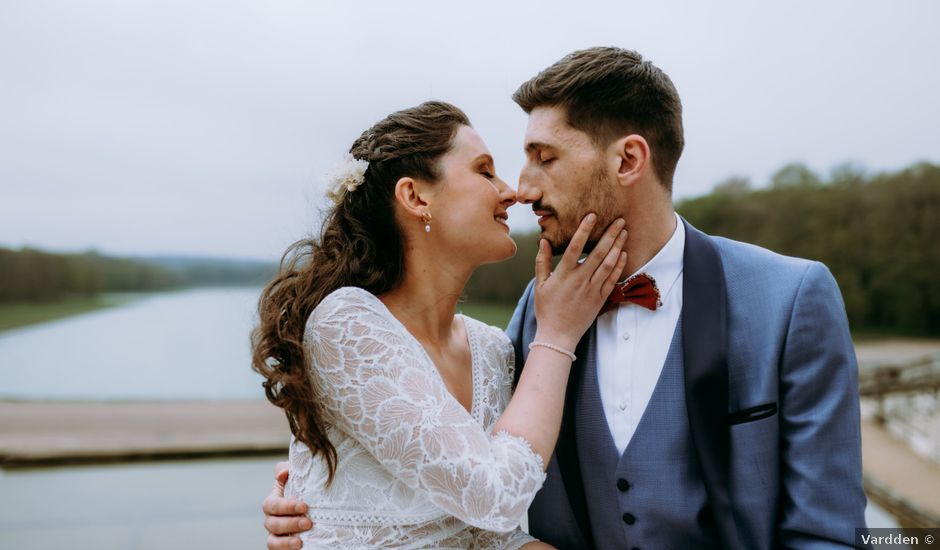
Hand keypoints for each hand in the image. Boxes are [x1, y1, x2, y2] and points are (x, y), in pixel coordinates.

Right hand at [262, 461, 311, 548]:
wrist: (316, 504)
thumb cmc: (305, 487)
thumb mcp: (296, 475)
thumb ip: (286, 470)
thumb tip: (283, 473)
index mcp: (273, 501)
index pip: (272, 505)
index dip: (286, 506)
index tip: (304, 506)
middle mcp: (272, 519)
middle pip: (272, 524)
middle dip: (290, 524)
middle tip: (308, 522)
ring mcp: (277, 534)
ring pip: (272, 541)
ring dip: (285, 542)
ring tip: (300, 542)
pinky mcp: (284, 546)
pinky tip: (299, 548)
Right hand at [533, 213, 627, 350]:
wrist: (558, 335)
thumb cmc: (546, 309)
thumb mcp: (540, 284)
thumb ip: (542, 261)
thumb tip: (543, 240)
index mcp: (564, 274)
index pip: (575, 247)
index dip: (584, 230)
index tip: (592, 216)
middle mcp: (580, 280)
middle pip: (599, 253)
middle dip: (610, 234)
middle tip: (620, 220)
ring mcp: (592, 290)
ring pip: (609, 264)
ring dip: (618, 246)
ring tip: (624, 232)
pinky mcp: (600, 299)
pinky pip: (613, 279)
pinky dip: (619, 265)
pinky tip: (624, 254)